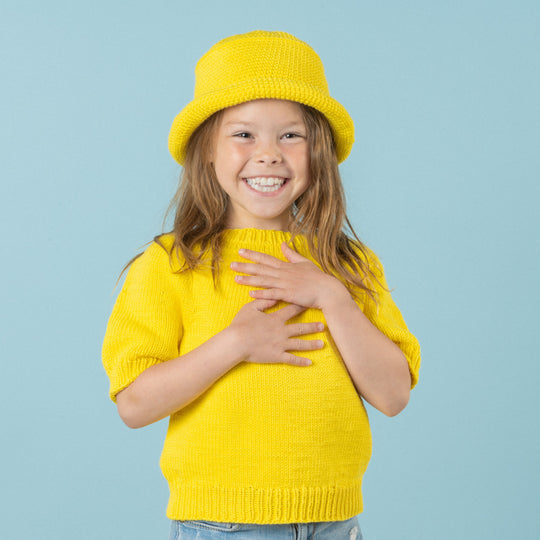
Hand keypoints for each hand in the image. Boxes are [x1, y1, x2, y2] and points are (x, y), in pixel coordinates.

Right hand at [229, 299, 323, 366]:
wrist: (235, 342)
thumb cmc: (240, 324)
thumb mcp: (251, 308)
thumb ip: (264, 301)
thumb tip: (275, 296)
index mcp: (275, 319)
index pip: (292, 310)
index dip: (302, 306)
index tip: (311, 303)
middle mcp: (281, 331)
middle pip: (301, 328)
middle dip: (312, 327)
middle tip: (323, 326)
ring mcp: (280, 344)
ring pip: (300, 344)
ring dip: (311, 344)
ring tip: (322, 344)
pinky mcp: (277, 356)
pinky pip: (291, 359)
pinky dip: (300, 361)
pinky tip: (309, 362)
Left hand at [231, 242, 347, 309]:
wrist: (328, 291)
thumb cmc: (318, 278)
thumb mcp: (304, 262)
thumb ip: (292, 254)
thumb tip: (283, 244)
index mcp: (286, 266)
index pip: (266, 259)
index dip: (253, 255)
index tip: (241, 251)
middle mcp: (283, 273)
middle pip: (261, 268)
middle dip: (246, 266)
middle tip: (231, 264)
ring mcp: (285, 284)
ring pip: (264, 281)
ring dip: (249, 279)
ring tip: (236, 279)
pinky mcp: (289, 295)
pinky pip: (272, 294)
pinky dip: (262, 294)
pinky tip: (251, 294)